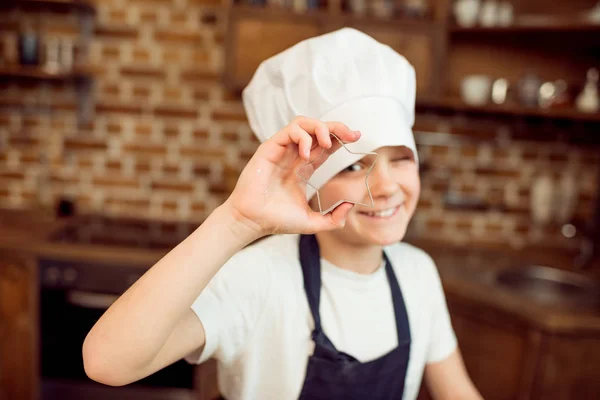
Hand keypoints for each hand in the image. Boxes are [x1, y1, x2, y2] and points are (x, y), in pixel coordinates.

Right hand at [223, 116, 360, 238]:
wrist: (253, 221)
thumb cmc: (276, 220)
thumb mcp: (312, 222)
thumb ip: (333, 219)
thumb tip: (350, 206)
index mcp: (304, 168)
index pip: (325, 145)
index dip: (341, 138)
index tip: (357, 138)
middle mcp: (294, 155)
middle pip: (318, 129)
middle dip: (337, 127)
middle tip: (352, 134)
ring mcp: (282, 150)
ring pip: (303, 124)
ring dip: (320, 128)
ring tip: (327, 143)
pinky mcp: (270, 148)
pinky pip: (290, 131)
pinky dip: (303, 137)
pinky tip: (306, 155)